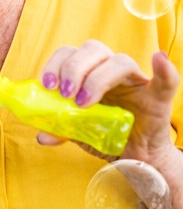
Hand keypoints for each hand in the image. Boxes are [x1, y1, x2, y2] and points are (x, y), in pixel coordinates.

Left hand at [39, 42, 178, 162]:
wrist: (137, 157)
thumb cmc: (107, 135)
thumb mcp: (79, 132)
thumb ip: (61, 129)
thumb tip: (42, 136)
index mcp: (88, 72)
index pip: (69, 54)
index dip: (55, 64)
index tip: (46, 85)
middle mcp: (111, 71)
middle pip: (92, 50)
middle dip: (73, 69)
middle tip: (64, 94)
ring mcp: (136, 82)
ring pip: (119, 61)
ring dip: (97, 78)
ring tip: (83, 102)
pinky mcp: (159, 97)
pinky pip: (166, 80)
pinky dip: (164, 69)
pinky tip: (159, 59)